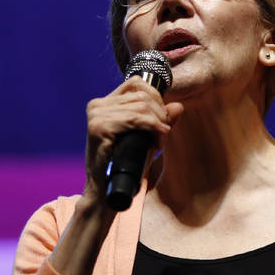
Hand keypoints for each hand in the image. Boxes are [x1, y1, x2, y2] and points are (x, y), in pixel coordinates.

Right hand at [82, 77, 183, 203]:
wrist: (106, 190)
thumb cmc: (125, 165)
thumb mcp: (146, 138)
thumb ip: (161, 121)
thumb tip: (178, 106)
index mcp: (103, 104)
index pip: (135, 83)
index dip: (155, 97)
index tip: (162, 118)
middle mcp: (97, 106)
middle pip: (142, 95)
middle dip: (160, 113)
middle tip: (163, 133)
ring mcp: (96, 116)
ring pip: (141, 107)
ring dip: (158, 124)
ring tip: (160, 141)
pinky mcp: (99, 128)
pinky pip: (136, 119)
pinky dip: (152, 128)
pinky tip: (158, 141)